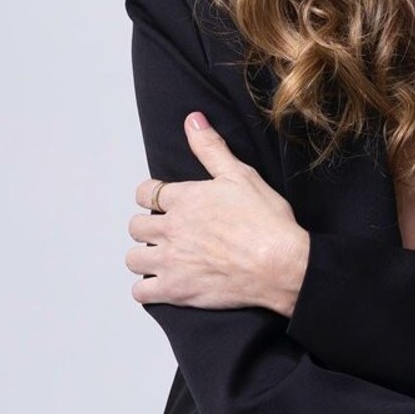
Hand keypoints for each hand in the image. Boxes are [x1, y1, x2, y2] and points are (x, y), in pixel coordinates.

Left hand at [126, 112, 309, 316]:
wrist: (281, 264)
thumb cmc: (266, 222)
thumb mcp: (241, 175)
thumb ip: (211, 148)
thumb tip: (193, 120)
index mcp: (183, 199)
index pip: (145, 193)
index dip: (151, 197)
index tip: (162, 203)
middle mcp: (170, 229)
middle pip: (136, 227)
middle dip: (148, 228)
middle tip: (168, 233)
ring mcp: (171, 261)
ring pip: (134, 259)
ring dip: (144, 258)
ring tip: (163, 259)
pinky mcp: (176, 290)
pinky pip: (141, 293)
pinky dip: (148, 289)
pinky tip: (162, 285)